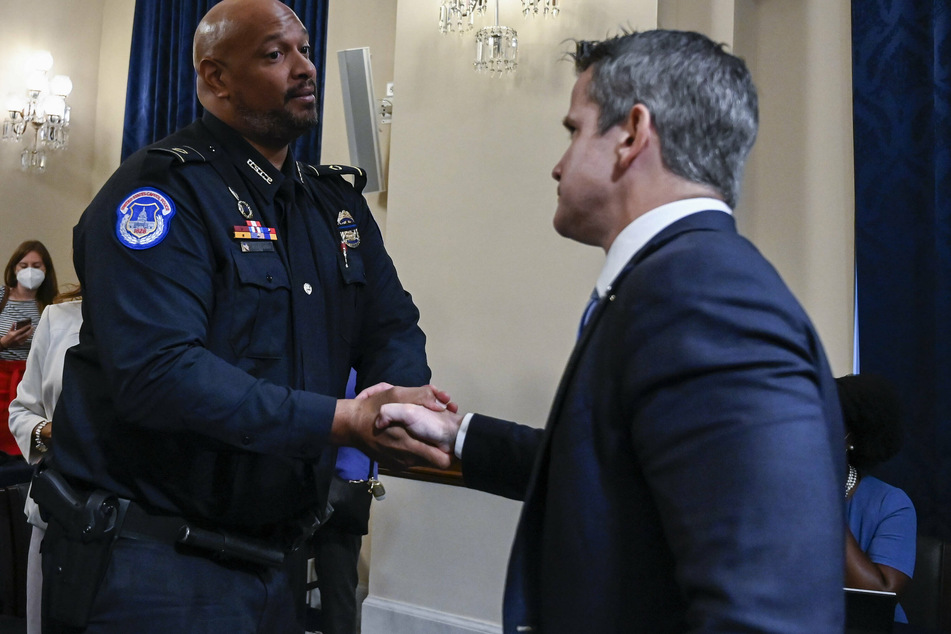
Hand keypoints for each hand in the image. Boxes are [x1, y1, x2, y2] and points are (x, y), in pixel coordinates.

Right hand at [2, 322, 31, 348]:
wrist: (5, 343)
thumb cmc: (8, 337)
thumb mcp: (10, 331)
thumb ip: (13, 327)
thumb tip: (14, 322)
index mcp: (15, 334)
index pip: (22, 330)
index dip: (27, 327)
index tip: (30, 325)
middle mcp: (17, 338)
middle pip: (26, 334)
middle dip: (30, 330)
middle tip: (33, 327)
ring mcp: (19, 341)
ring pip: (27, 337)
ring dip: (31, 333)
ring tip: (32, 330)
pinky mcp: (21, 343)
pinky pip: (26, 339)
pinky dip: (28, 336)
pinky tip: (30, 334)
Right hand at [331, 385, 455, 468]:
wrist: (350, 426)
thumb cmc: (373, 409)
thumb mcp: (396, 394)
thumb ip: (421, 397)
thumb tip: (441, 404)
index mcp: (410, 444)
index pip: (443, 460)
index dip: (449, 449)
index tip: (447, 436)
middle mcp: (407, 459)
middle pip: (436, 458)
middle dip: (437, 445)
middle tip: (433, 430)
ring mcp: (400, 464)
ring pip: (424, 458)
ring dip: (424, 446)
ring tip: (418, 431)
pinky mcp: (395, 466)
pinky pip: (412, 460)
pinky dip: (413, 450)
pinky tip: (407, 437)